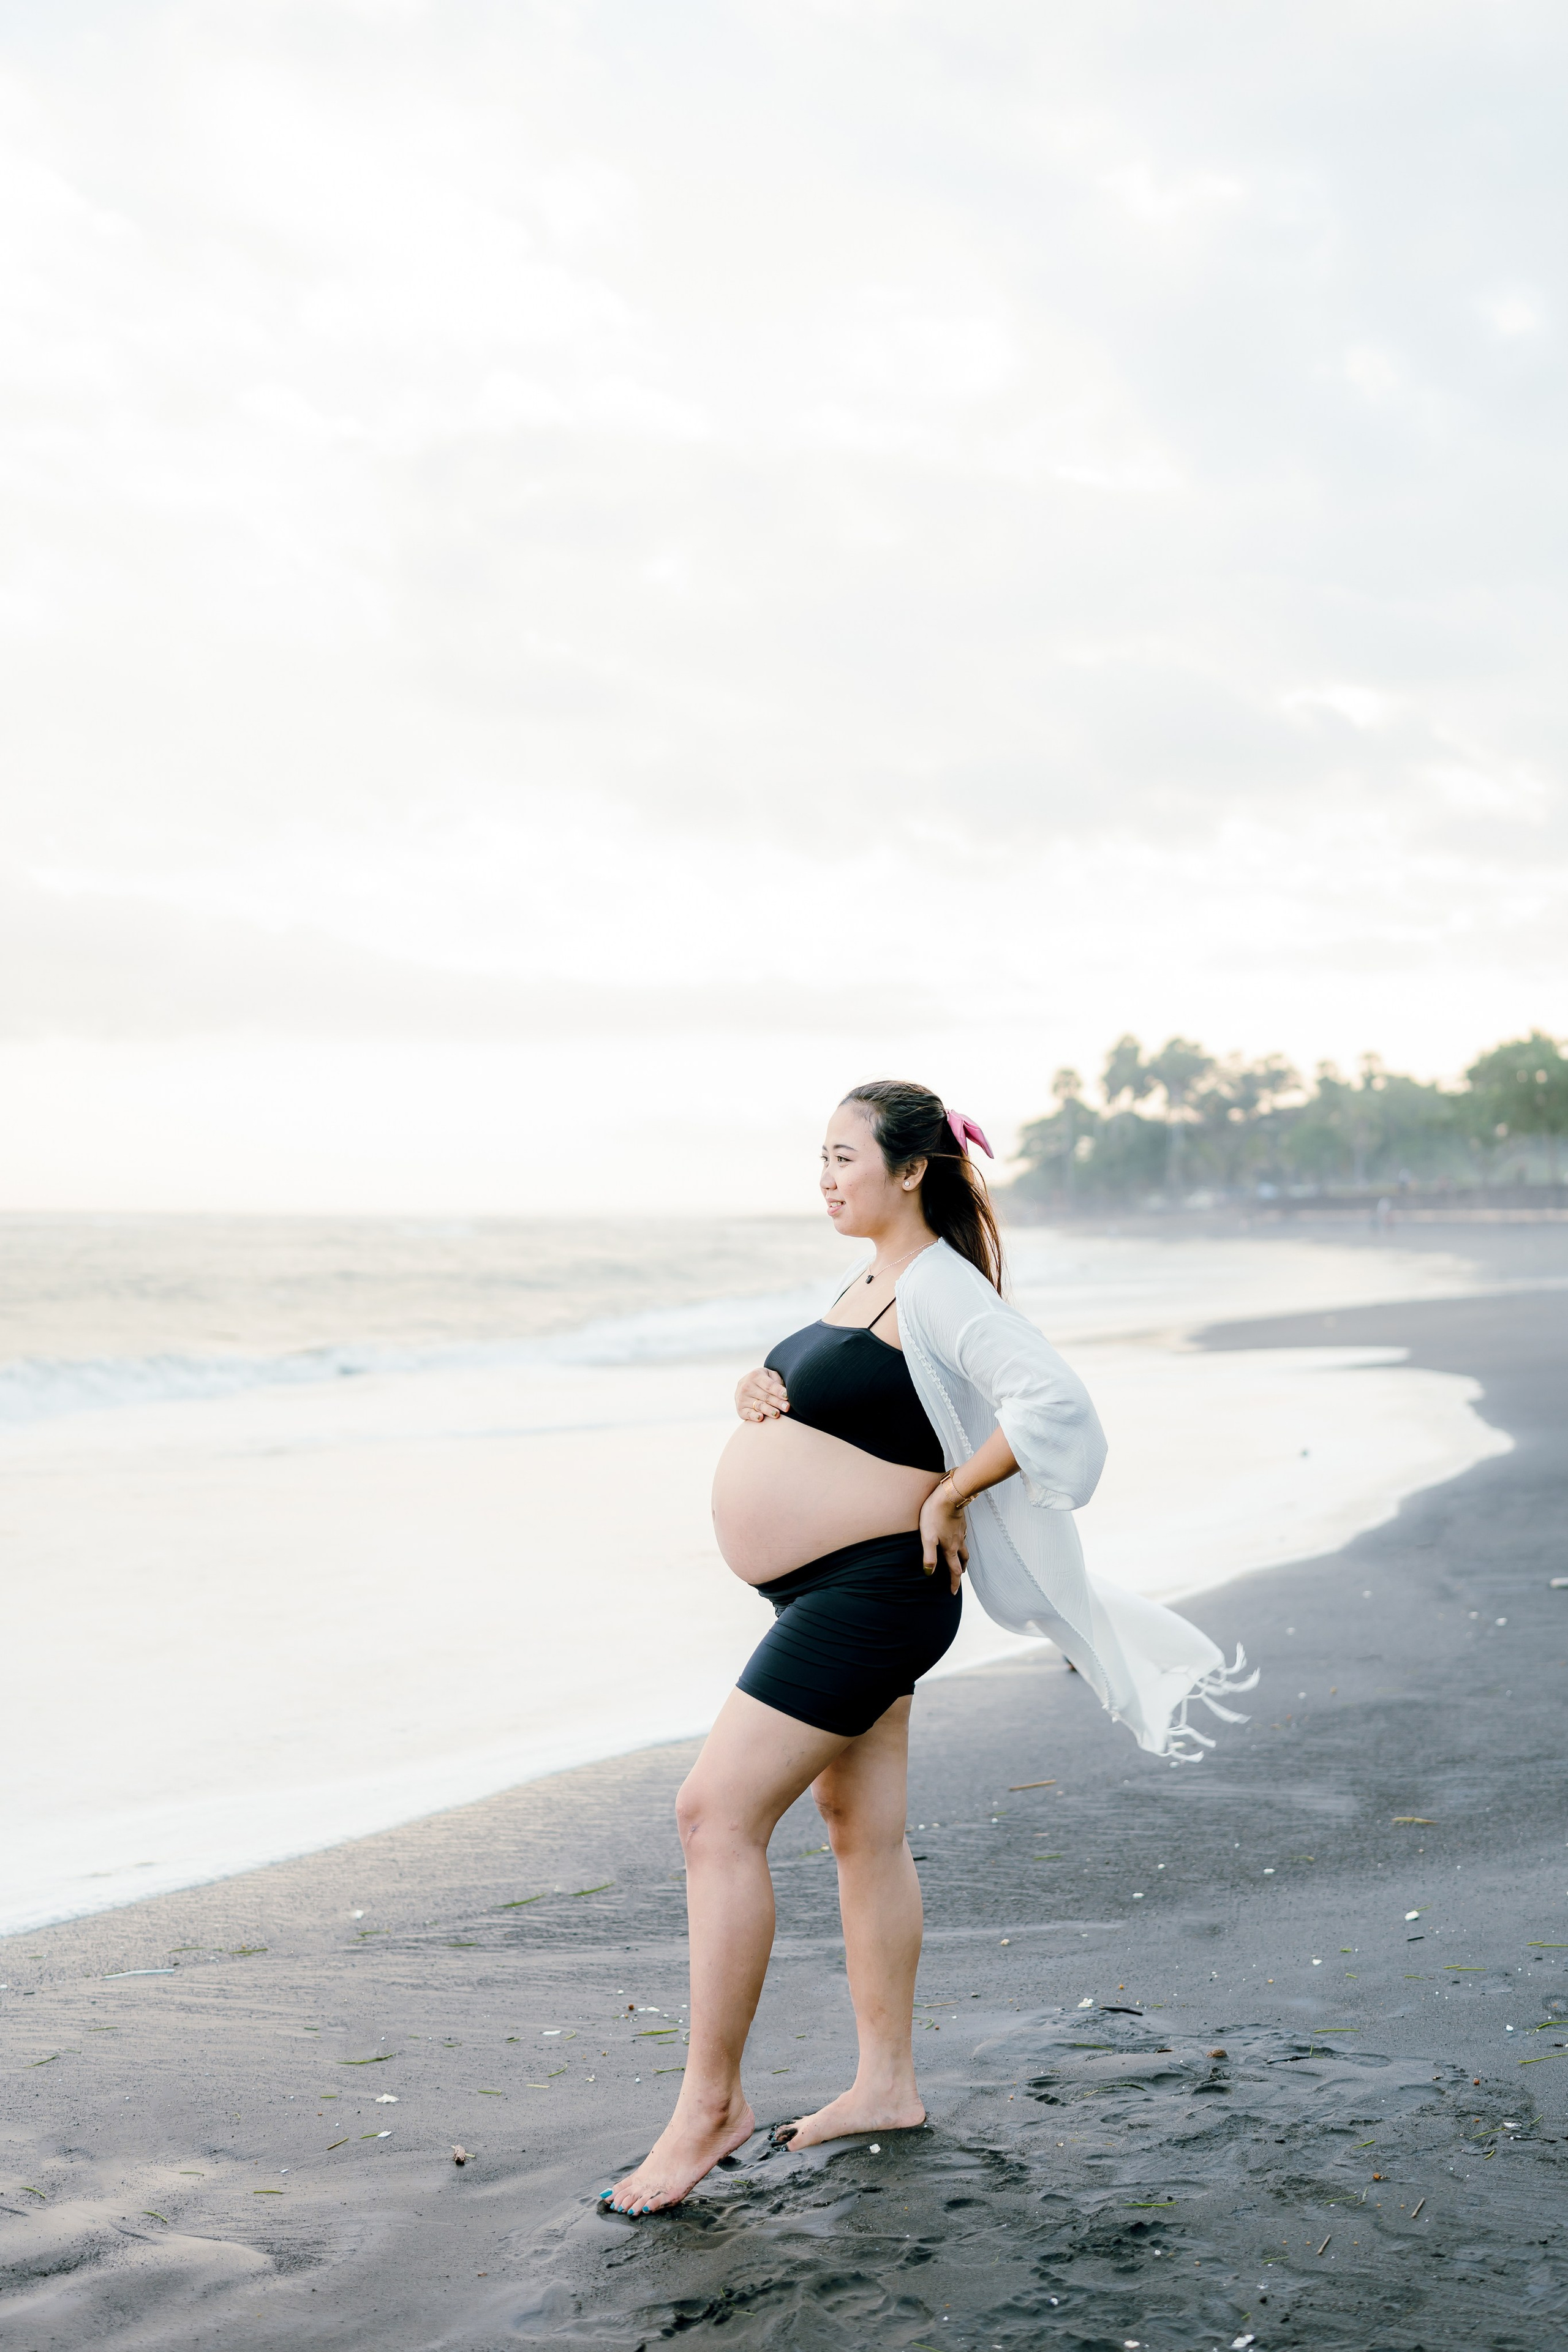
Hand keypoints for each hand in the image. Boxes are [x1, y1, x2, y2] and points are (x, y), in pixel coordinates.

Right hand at [735, 1367, 789, 1422]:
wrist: (745, 1385)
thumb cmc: (763, 1381)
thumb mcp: (770, 1375)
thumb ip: (777, 1381)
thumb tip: (787, 1392)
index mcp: (755, 1375)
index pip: (769, 1385)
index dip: (778, 1391)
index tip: (787, 1396)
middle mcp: (747, 1386)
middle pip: (765, 1396)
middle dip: (777, 1402)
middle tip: (787, 1407)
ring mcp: (742, 1398)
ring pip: (759, 1405)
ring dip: (768, 1410)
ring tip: (777, 1414)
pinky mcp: (740, 1409)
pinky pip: (748, 1413)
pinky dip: (754, 1416)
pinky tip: (761, 1418)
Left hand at [919, 1478, 969, 1595]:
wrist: (949, 1495)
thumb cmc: (935, 1515)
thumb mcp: (928, 1537)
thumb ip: (929, 1556)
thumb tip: (929, 1573)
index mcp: (951, 1548)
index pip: (954, 1570)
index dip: (954, 1583)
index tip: (953, 1593)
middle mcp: (959, 1542)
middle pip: (963, 1561)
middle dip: (960, 1571)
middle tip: (957, 1577)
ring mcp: (961, 1532)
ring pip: (965, 1549)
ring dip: (963, 1558)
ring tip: (959, 1561)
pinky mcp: (960, 1522)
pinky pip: (963, 1537)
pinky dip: (961, 1544)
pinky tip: (956, 1539)